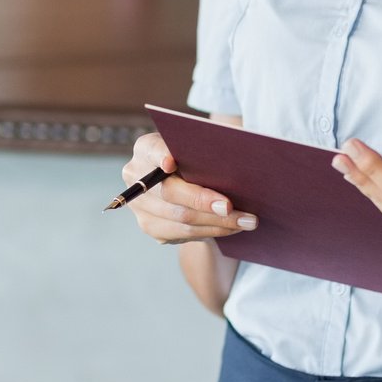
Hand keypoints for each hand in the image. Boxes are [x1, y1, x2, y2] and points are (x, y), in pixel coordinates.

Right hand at [122, 131, 256, 245]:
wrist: (187, 181)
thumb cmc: (198, 158)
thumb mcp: (197, 147)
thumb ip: (202, 151)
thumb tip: (230, 163)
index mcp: (146, 149)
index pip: (152, 150)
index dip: (160, 157)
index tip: (171, 162)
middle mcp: (135, 176)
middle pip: (169, 192)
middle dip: (203, 201)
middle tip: (230, 207)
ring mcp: (140, 205)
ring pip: (180, 218)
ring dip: (217, 222)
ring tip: (246, 221)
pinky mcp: (151, 226)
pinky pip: (184, 233)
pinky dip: (212, 230)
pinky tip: (233, 227)